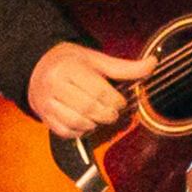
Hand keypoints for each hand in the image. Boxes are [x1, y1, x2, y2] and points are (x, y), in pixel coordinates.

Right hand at [27, 39, 152, 137]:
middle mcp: (54, 84)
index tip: (119, 102)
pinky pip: (64, 131)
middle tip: (112, 113)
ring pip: (76, 122)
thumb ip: (125, 67)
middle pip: (88, 108)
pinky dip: (80, 131)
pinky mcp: (44, 116)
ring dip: (94, 124)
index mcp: (69, 68)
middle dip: (107, 114)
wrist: (38, 67)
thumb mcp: (97, 60)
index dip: (115, 101)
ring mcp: (46, 102)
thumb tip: (153, 63)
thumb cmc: (72, 63)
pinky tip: (86, 123)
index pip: (98, 91)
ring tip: (99, 117)